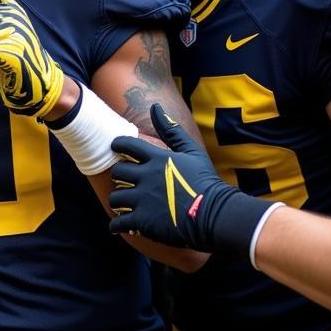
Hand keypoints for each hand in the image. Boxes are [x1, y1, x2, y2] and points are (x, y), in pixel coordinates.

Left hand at [109, 103, 278, 255]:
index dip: (118, 146)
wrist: (216, 215)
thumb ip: (171, 130)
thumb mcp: (192, 152)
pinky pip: (118, 222)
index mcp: (157, 158)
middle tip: (128, 183)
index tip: (116, 149)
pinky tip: (125, 224)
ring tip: (127, 205)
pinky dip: (118, 225)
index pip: (126, 145)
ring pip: (115, 197)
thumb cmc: (205, 182)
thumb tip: (155, 106)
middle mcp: (146, 176)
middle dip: (120, 178)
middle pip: (117, 172)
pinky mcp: (142, 221)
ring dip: (118, 201)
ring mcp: (143, 199)